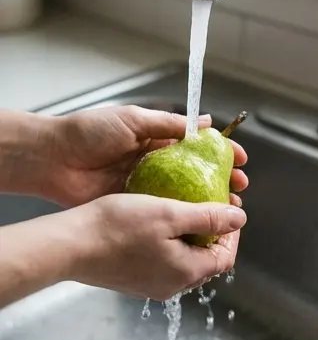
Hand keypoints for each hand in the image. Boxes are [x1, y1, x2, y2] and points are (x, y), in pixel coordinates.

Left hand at [36, 106, 248, 207]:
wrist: (54, 160)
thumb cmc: (88, 133)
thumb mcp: (133, 120)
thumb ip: (169, 124)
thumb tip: (204, 123)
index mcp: (155, 140)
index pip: (197, 146)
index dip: (221, 152)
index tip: (240, 159)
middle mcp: (155, 164)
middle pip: (198, 174)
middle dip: (222, 179)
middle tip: (241, 186)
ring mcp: (148, 186)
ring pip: (187, 195)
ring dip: (210, 201)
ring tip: (229, 206)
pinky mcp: (137, 206)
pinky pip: (167, 211)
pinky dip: (186, 216)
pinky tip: (203, 220)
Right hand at [68, 194, 245, 299]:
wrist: (69, 246)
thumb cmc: (117, 227)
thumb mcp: (169, 214)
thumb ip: (207, 218)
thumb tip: (239, 218)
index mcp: (188, 272)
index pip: (225, 258)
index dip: (231, 235)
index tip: (228, 214)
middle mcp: (174, 286)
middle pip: (206, 263)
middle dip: (212, 239)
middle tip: (207, 213)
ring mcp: (152, 287)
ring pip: (183, 265)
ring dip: (189, 243)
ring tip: (182, 217)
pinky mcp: (133, 283)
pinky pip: (161, 266)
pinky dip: (168, 249)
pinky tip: (155, 229)